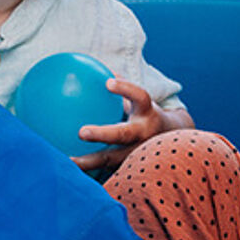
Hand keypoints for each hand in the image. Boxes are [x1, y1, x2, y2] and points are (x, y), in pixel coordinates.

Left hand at [69, 77, 195, 174]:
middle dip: (103, 133)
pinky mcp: (130, 169)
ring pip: (112, 160)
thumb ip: (122, 87)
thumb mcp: (140, 100)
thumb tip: (97, 67)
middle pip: (124, 135)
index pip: (140, 97)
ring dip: (89, 162)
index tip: (108, 82)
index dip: (125, 89)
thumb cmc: (147, 114)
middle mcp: (144, 134)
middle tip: (81, 132)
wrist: (171, 142)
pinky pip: (106, 171)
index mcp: (147, 113)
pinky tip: (67, 169)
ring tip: (68, 160)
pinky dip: (88, 171)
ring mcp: (138, 155)